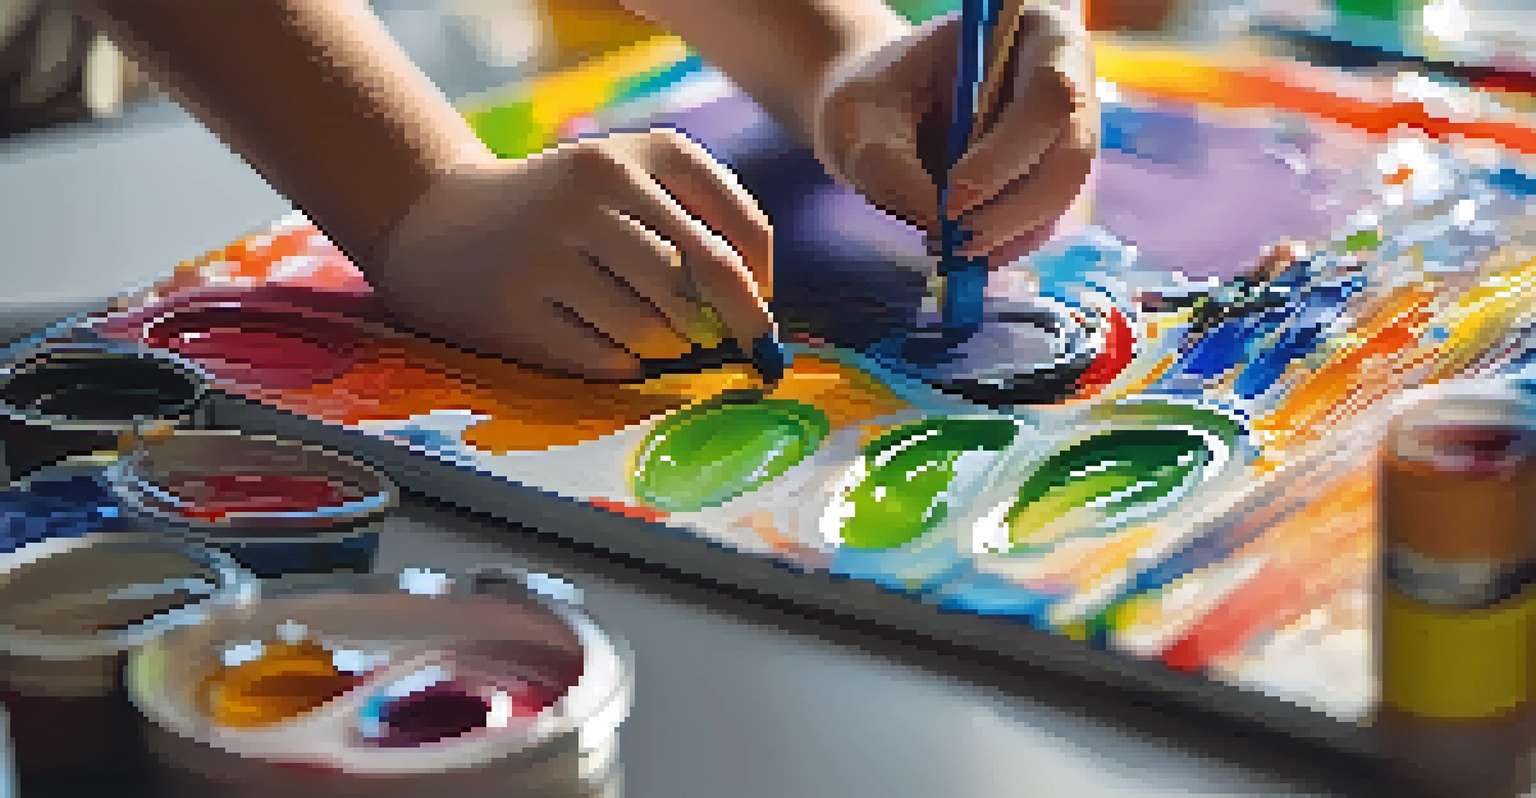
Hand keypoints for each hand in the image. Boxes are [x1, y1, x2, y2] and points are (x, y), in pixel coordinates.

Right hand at [363, 128, 774, 380]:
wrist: (439, 221)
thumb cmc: (563, 207)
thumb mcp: (628, 176)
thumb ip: (699, 215)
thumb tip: (758, 301)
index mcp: (629, 155)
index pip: (734, 228)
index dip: (759, 282)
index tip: (759, 307)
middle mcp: (587, 192)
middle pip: (698, 282)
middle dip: (726, 324)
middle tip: (722, 341)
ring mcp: (546, 251)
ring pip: (653, 327)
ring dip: (668, 346)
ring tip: (653, 335)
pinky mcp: (514, 309)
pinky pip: (604, 359)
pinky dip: (623, 364)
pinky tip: (608, 347)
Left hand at [812, 4, 1096, 262]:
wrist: (881, 112)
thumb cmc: (875, 95)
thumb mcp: (859, 115)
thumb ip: (887, 159)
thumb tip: (935, 217)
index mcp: (1035, 34)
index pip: (1051, 92)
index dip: (1007, 152)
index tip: (952, 194)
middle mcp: (1067, 84)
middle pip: (1070, 155)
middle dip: (1011, 208)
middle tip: (953, 238)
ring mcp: (1065, 138)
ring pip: (1058, 198)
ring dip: (1003, 233)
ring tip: (947, 246)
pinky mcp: (1048, 183)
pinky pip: (1041, 223)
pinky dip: (1001, 246)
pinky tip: (960, 252)